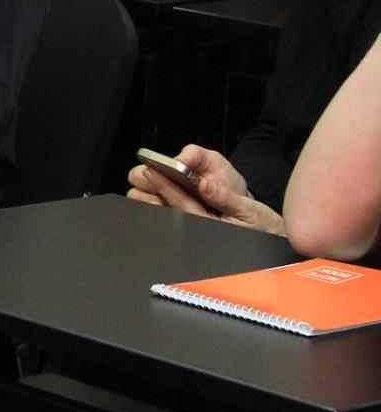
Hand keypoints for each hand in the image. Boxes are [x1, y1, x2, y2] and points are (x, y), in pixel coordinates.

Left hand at [126, 144, 285, 235]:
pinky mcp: (196, 231)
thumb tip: (204, 184)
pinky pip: (173, 218)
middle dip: (151, 193)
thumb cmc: (263, 226)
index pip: (181, 203)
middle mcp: (197, 231)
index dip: (165, 186)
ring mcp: (195, 233)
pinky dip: (160, 204)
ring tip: (144, 180)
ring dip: (151, 199)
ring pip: (166, 215)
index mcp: (210, 226)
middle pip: (167, 211)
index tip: (151, 170)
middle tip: (140, 174)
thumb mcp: (250, 210)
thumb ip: (225, 198)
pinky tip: (153, 193)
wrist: (271, 241)